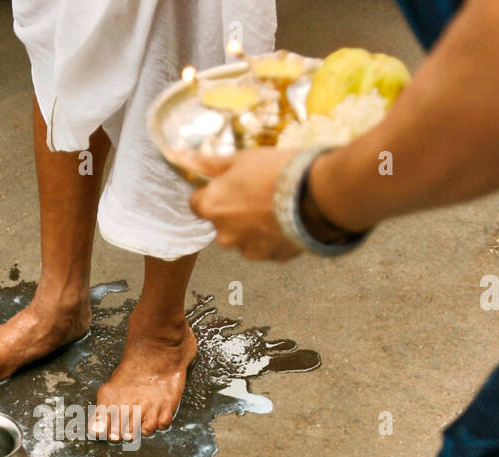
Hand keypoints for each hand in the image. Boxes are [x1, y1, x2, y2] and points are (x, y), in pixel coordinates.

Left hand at [189, 147, 303, 260]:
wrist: (318, 196)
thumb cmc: (278, 172)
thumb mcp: (241, 159)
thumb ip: (208, 163)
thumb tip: (179, 156)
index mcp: (211, 207)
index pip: (197, 203)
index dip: (213, 192)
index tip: (230, 184)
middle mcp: (223, 234)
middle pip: (221, 222)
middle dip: (234, 210)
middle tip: (258, 191)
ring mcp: (246, 249)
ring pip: (243, 236)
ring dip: (253, 224)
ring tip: (277, 205)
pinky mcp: (270, 258)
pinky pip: (265, 246)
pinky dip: (272, 235)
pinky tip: (288, 218)